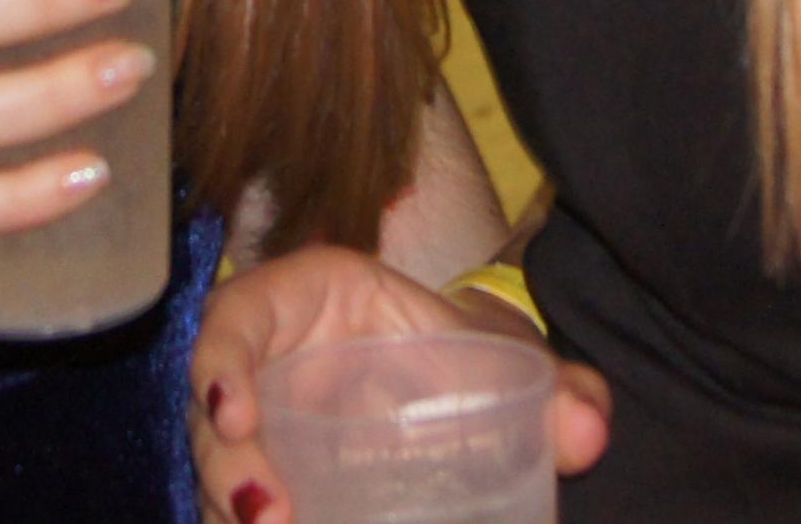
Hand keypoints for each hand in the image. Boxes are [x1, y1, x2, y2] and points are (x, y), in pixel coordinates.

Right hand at [188, 246, 609, 521]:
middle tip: (270, 518)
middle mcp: (264, 363)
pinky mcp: (265, 479)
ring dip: (232, 509)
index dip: (220, 360)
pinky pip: (238, 507)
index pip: (237, 315)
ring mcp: (257, 428)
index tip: (233, 415)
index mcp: (305, 299)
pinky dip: (245, 522)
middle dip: (228, 467)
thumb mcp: (501, 358)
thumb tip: (588, 429)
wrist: (461, 393)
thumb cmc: (460, 356)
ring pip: (218, 471)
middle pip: (213, 409)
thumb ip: (556, 388)